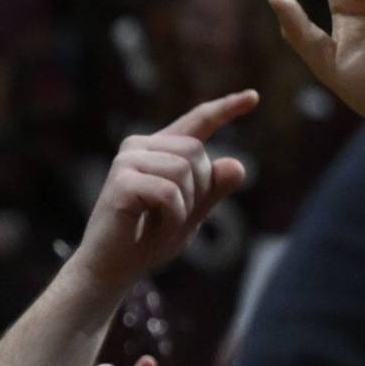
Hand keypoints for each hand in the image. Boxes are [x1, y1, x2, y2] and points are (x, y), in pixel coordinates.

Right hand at [68, 92, 254, 290]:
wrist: (110, 268)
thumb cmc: (147, 239)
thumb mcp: (192, 213)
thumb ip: (214, 189)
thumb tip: (236, 164)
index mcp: (158, 150)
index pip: (197, 122)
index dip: (225, 109)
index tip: (253, 97)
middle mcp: (139, 147)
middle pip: (196, 151)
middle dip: (198, 189)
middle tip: (175, 217)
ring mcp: (126, 162)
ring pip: (184, 170)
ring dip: (184, 206)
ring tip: (164, 224)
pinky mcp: (120, 182)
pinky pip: (168, 192)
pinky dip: (172, 217)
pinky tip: (155, 229)